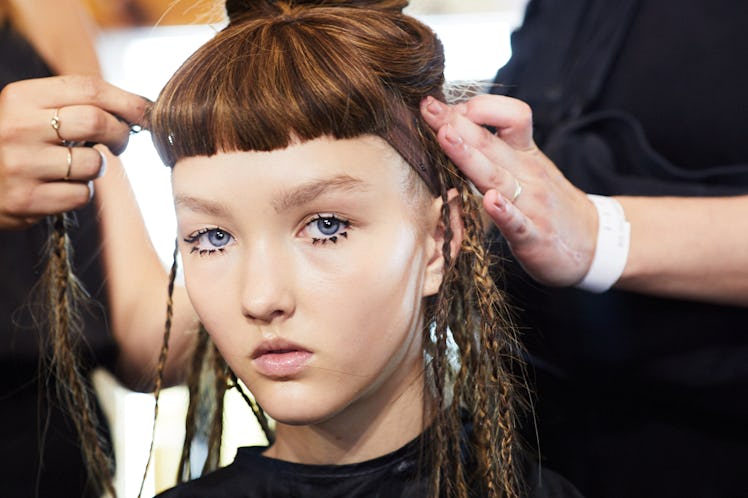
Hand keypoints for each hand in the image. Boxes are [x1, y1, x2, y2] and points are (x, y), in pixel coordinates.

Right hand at [0, 75, 147, 229]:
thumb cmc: (14, 143)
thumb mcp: (31, 111)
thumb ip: (75, 104)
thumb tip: (139, 109)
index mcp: (20, 97)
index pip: (89, 88)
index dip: (127, 101)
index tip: (147, 112)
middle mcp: (17, 128)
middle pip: (96, 121)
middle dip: (120, 133)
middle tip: (120, 142)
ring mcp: (20, 165)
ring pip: (93, 164)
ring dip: (96, 167)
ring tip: (76, 166)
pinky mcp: (26, 200)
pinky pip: (82, 195)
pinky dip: (82, 192)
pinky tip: (60, 187)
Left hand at [421, 94, 597, 286]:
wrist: (594, 243)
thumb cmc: (549, 203)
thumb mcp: (527, 167)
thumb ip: (494, 148)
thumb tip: (453, 125)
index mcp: (525, 154)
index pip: (510, 116)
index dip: (478, 107)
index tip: (445, 107)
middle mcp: (527, 173)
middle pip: (490, 142)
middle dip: (456, 123)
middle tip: (428, 107)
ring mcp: (531, 204)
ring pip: (497, 177)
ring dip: (470, 156)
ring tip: (446, 138)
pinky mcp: (533, 235)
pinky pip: (516, 221)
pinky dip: (503, 212)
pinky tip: (490, 201)